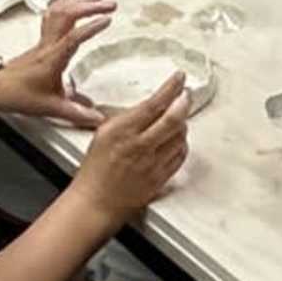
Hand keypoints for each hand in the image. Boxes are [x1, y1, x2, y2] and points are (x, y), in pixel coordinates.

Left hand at [0, 0, 115, 125]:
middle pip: (68, 15)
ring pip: (59, 11)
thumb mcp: (50, 107)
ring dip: (79, 1)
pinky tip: (73, 2)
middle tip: (110, 4)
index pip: (73, 37)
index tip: (107, 19)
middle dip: (90, 6)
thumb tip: (98, 119)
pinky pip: (52, 14)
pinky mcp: (41, 40)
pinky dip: (65, 4)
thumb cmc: (18, 94)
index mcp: (53, 59)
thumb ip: (76, 113)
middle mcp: (48, 44)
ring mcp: (44, 39)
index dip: (90, 27)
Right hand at [69, 78, 190, 219]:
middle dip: (184, 102)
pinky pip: (180, 156)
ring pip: (180, 137)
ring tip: (178, 118)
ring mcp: (152, 164)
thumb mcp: (103, 134)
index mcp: (122, 131)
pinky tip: (177, 140)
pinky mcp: (160, 179)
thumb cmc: (95, 170)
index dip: (170, 88)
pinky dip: (182, 144)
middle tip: (186, 95)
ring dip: (183, 124)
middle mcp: (139, 146)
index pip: (153, 104)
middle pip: (173, 120)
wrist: (96, 201)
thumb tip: (147, 106)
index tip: (179, 79)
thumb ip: (125, 118)